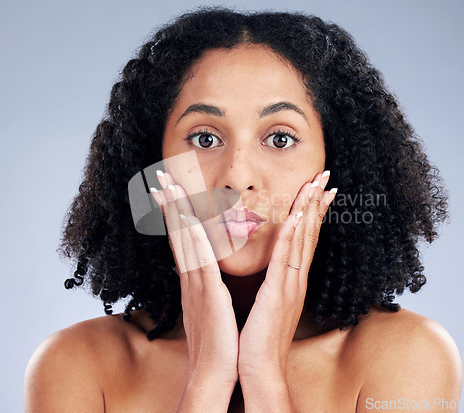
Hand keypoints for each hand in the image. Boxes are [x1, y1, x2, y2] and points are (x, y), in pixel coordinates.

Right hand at [150, 171, 238, 388]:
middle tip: (159, 177)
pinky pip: (201, 262)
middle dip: (168, 204)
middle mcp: (190, 278)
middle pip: (177, 234)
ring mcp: (197, 285)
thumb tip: (199, 269)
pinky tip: (189, 221)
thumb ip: (202, 284)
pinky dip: (195, 240)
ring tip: (167, 186)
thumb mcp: (208, 304)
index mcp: (193, 279)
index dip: (173, 213)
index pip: (181, 239)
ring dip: (176, 212)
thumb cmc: (216, 340)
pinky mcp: (209, 295)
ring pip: (185, 241)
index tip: (167, 191)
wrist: (216, 372)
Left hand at [238, 170, 336, 381]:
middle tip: (326, 175)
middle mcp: (297, 278)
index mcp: (293, 279)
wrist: (260, 367)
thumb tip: (277, 267)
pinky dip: (292, 235)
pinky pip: (286, 258)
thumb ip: (276, 281)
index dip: (314, 212)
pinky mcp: (278, 292)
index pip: (306, 238)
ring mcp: (290, 284)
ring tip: (315, 184)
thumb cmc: (262, 336)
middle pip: (310, 232)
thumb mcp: (271, 302)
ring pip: (301, 239)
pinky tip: (296, 215)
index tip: (320, 189)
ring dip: (308, 209)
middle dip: (318, 202)